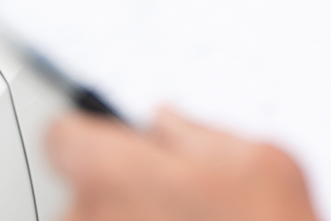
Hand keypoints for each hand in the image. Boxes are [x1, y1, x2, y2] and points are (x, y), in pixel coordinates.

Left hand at [47, 107, 320, 220]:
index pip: (65, 136)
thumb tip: (169, 119)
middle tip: (179, 203)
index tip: (112, 141)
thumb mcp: (265, 162)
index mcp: (119, 173)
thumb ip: (203, 132)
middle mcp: (88, 220)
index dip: (94, 137)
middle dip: (126, 192)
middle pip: (86, 190)